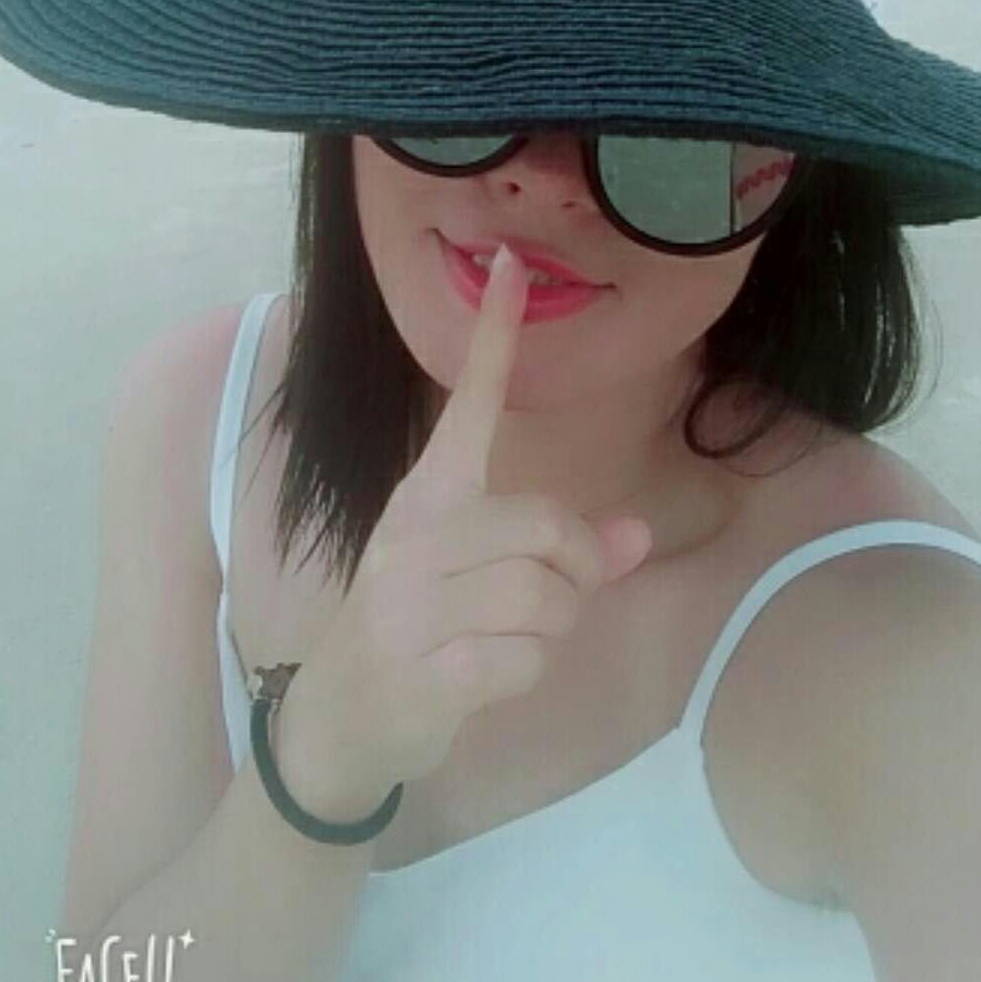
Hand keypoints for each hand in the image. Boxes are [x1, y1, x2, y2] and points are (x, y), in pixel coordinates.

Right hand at [277, 244, 651, 823]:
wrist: (342, 721)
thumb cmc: (422, 630)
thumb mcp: (481, 578)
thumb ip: (560, 552)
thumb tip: (638, 536)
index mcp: (429, 494)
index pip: (468, 401)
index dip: (494, 333)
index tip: (511, 260)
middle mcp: (415, 533)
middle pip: (546, 525)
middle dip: (576, 571)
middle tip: (553, 599)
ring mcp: (412, 600)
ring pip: (546, 595)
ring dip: (553, 629)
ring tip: (509, 639)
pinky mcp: (424, 666)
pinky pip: (524, 659)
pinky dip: (525, 674)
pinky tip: (484, 676)